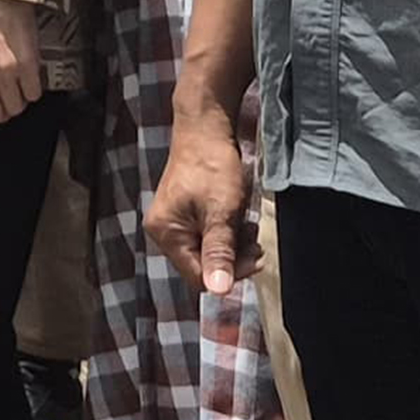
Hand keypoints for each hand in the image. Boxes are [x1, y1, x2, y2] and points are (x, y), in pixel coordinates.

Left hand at [0, 0, 47, 154]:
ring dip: (18, 101)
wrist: (2, 2)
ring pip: (16, 108)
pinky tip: (27, 76)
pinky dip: (32, 91)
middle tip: (4, 100)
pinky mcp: (27, 67)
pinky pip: (33, 95)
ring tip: (15, 83)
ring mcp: (5, 72)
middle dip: (1, 114)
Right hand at [148, 108, 259, 296]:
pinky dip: (225, 234)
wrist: (205, 130)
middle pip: (201, 266)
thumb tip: (219, 290)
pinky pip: (206, 236)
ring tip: (247, 226)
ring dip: (232, 246)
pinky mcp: (183, 213)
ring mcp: (172, 222)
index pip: (198, 276)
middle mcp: (163, 231)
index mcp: (166, 234)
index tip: (256, 257)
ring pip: (207, 251)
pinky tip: (237, 220)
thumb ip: (219, 251)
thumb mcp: (221, 212)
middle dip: (232, 259)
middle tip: (255, 242)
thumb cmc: (212, 167)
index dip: (229, 273)